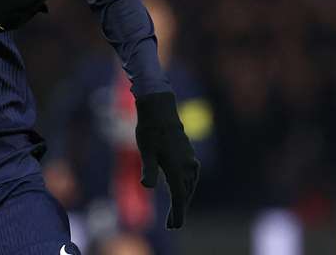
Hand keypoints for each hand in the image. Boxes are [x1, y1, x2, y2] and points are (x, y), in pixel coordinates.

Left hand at [135, 91, 200, 228]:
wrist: (160, 110)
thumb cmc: (150, 130)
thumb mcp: (145, 151)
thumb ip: (148, 169)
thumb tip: (147, 186)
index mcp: (177, 168)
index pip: (179, 197)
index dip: (177, 213)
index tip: (174, 226)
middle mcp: (187, 166)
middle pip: (185, 193)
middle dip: (179, 210)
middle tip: (172, 225)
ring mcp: (189, 160)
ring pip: (189, 185)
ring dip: (183, 198)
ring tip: (176, 211)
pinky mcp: (188, 155)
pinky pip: (190, 177)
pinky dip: (185, 187)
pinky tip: (180, 189)